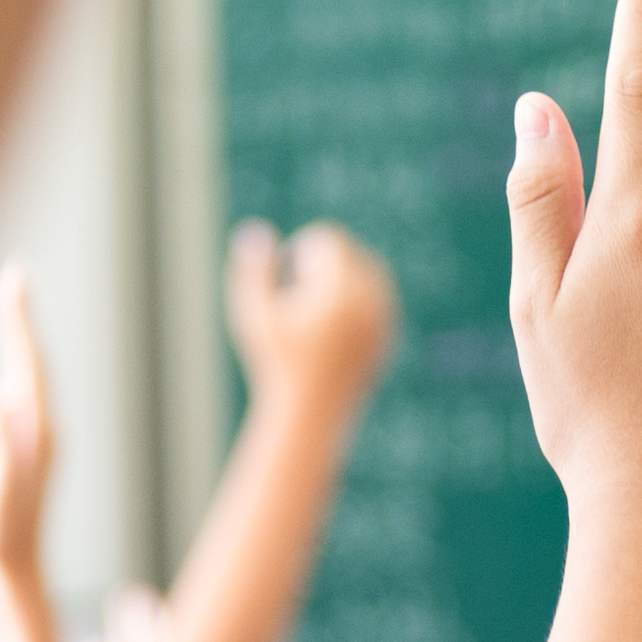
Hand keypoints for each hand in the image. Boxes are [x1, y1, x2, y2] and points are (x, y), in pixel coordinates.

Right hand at [0, 263, 54, 591]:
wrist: (11, 573)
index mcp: (37, 432)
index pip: (28, 364)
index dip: (18, 322)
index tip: (12, 280)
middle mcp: (42, 430)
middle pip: (33, 362)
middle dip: (21, 317)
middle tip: (14, 274)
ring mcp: (34, 440)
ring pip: (30, 376)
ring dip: (21, 338)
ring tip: (13, 302)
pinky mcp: (23, 451)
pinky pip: (21, 396)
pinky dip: (15, 368)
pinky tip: (10, 367)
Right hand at [227, 220, 397, 414]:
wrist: (310, 412)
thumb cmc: (275, 363)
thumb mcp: (254, 315)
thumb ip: (253, 270)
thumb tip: (256, 228)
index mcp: (343, 287)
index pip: (329, 238)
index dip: (299, 256)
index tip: (287, 289)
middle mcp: (372, 297)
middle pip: (349, 252)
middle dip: (320, 268)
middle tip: (299, 306)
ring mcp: (385, 315)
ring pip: (365, 272)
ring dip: (336, 282)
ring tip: (314, 317)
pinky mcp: (387, 331)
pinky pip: (374, 295)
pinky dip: (351, 302)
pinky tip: (330, 331)